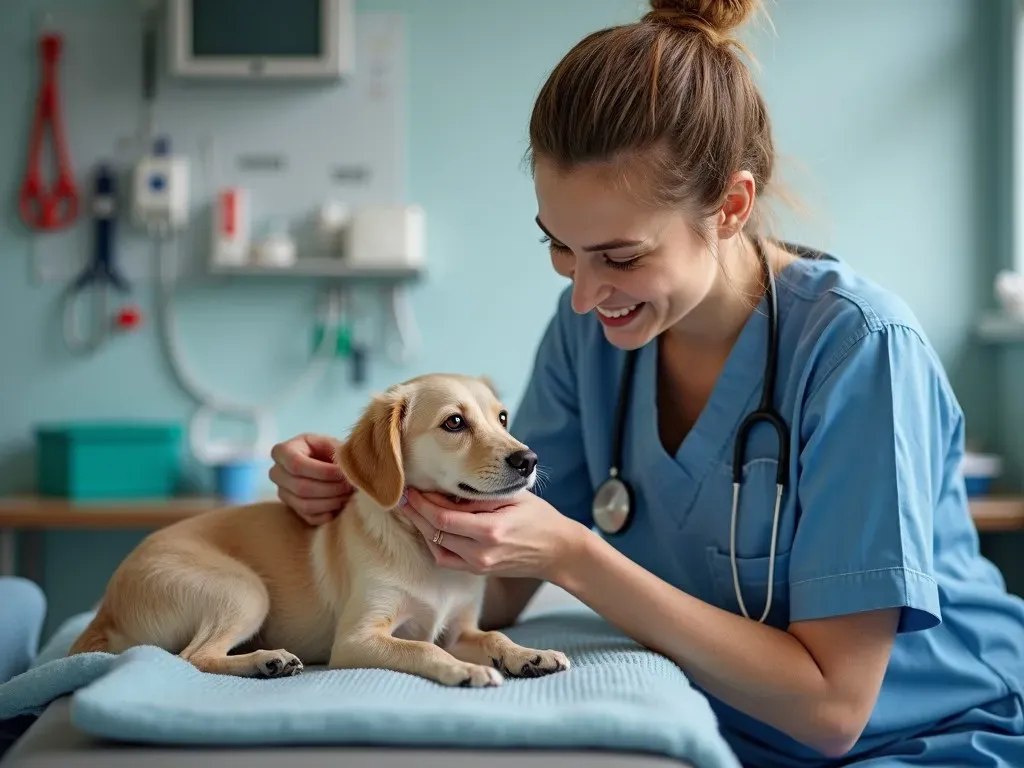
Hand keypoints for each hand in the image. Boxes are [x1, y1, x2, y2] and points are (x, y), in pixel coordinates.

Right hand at [269, 433, 352, 524]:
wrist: (324, 462)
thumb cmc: (327, 450)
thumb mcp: (330, 444)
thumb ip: (337, 453)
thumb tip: (346, 470)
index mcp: (282, 451)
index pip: (296, 464)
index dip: (323, 472)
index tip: (343, 473)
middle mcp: (276, 473)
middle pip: (301, 487)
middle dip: (330, 488)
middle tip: (350, 486)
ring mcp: (283, 493)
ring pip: (305, 505)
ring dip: (331, 502)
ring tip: (348, 494)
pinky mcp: (292, 509)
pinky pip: (309, 517)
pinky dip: (327, 513)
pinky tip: (340, 505)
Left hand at [397, 488, 585, 581]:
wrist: (559, 551)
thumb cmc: (539, 517)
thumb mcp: (512, 497)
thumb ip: (480, 495)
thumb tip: (445, 487)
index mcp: (490, 531)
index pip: (442, 517)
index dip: (422, 502)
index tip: (412, 486)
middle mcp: (480, 553)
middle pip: (434, 532)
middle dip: (415, 512)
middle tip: (403, 494)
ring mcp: (478, 565)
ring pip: (435, 547)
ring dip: (421, 527)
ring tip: (412, 508)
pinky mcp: (477, 571)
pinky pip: (445, 558)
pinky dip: (433, 541)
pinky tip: (429, 526)